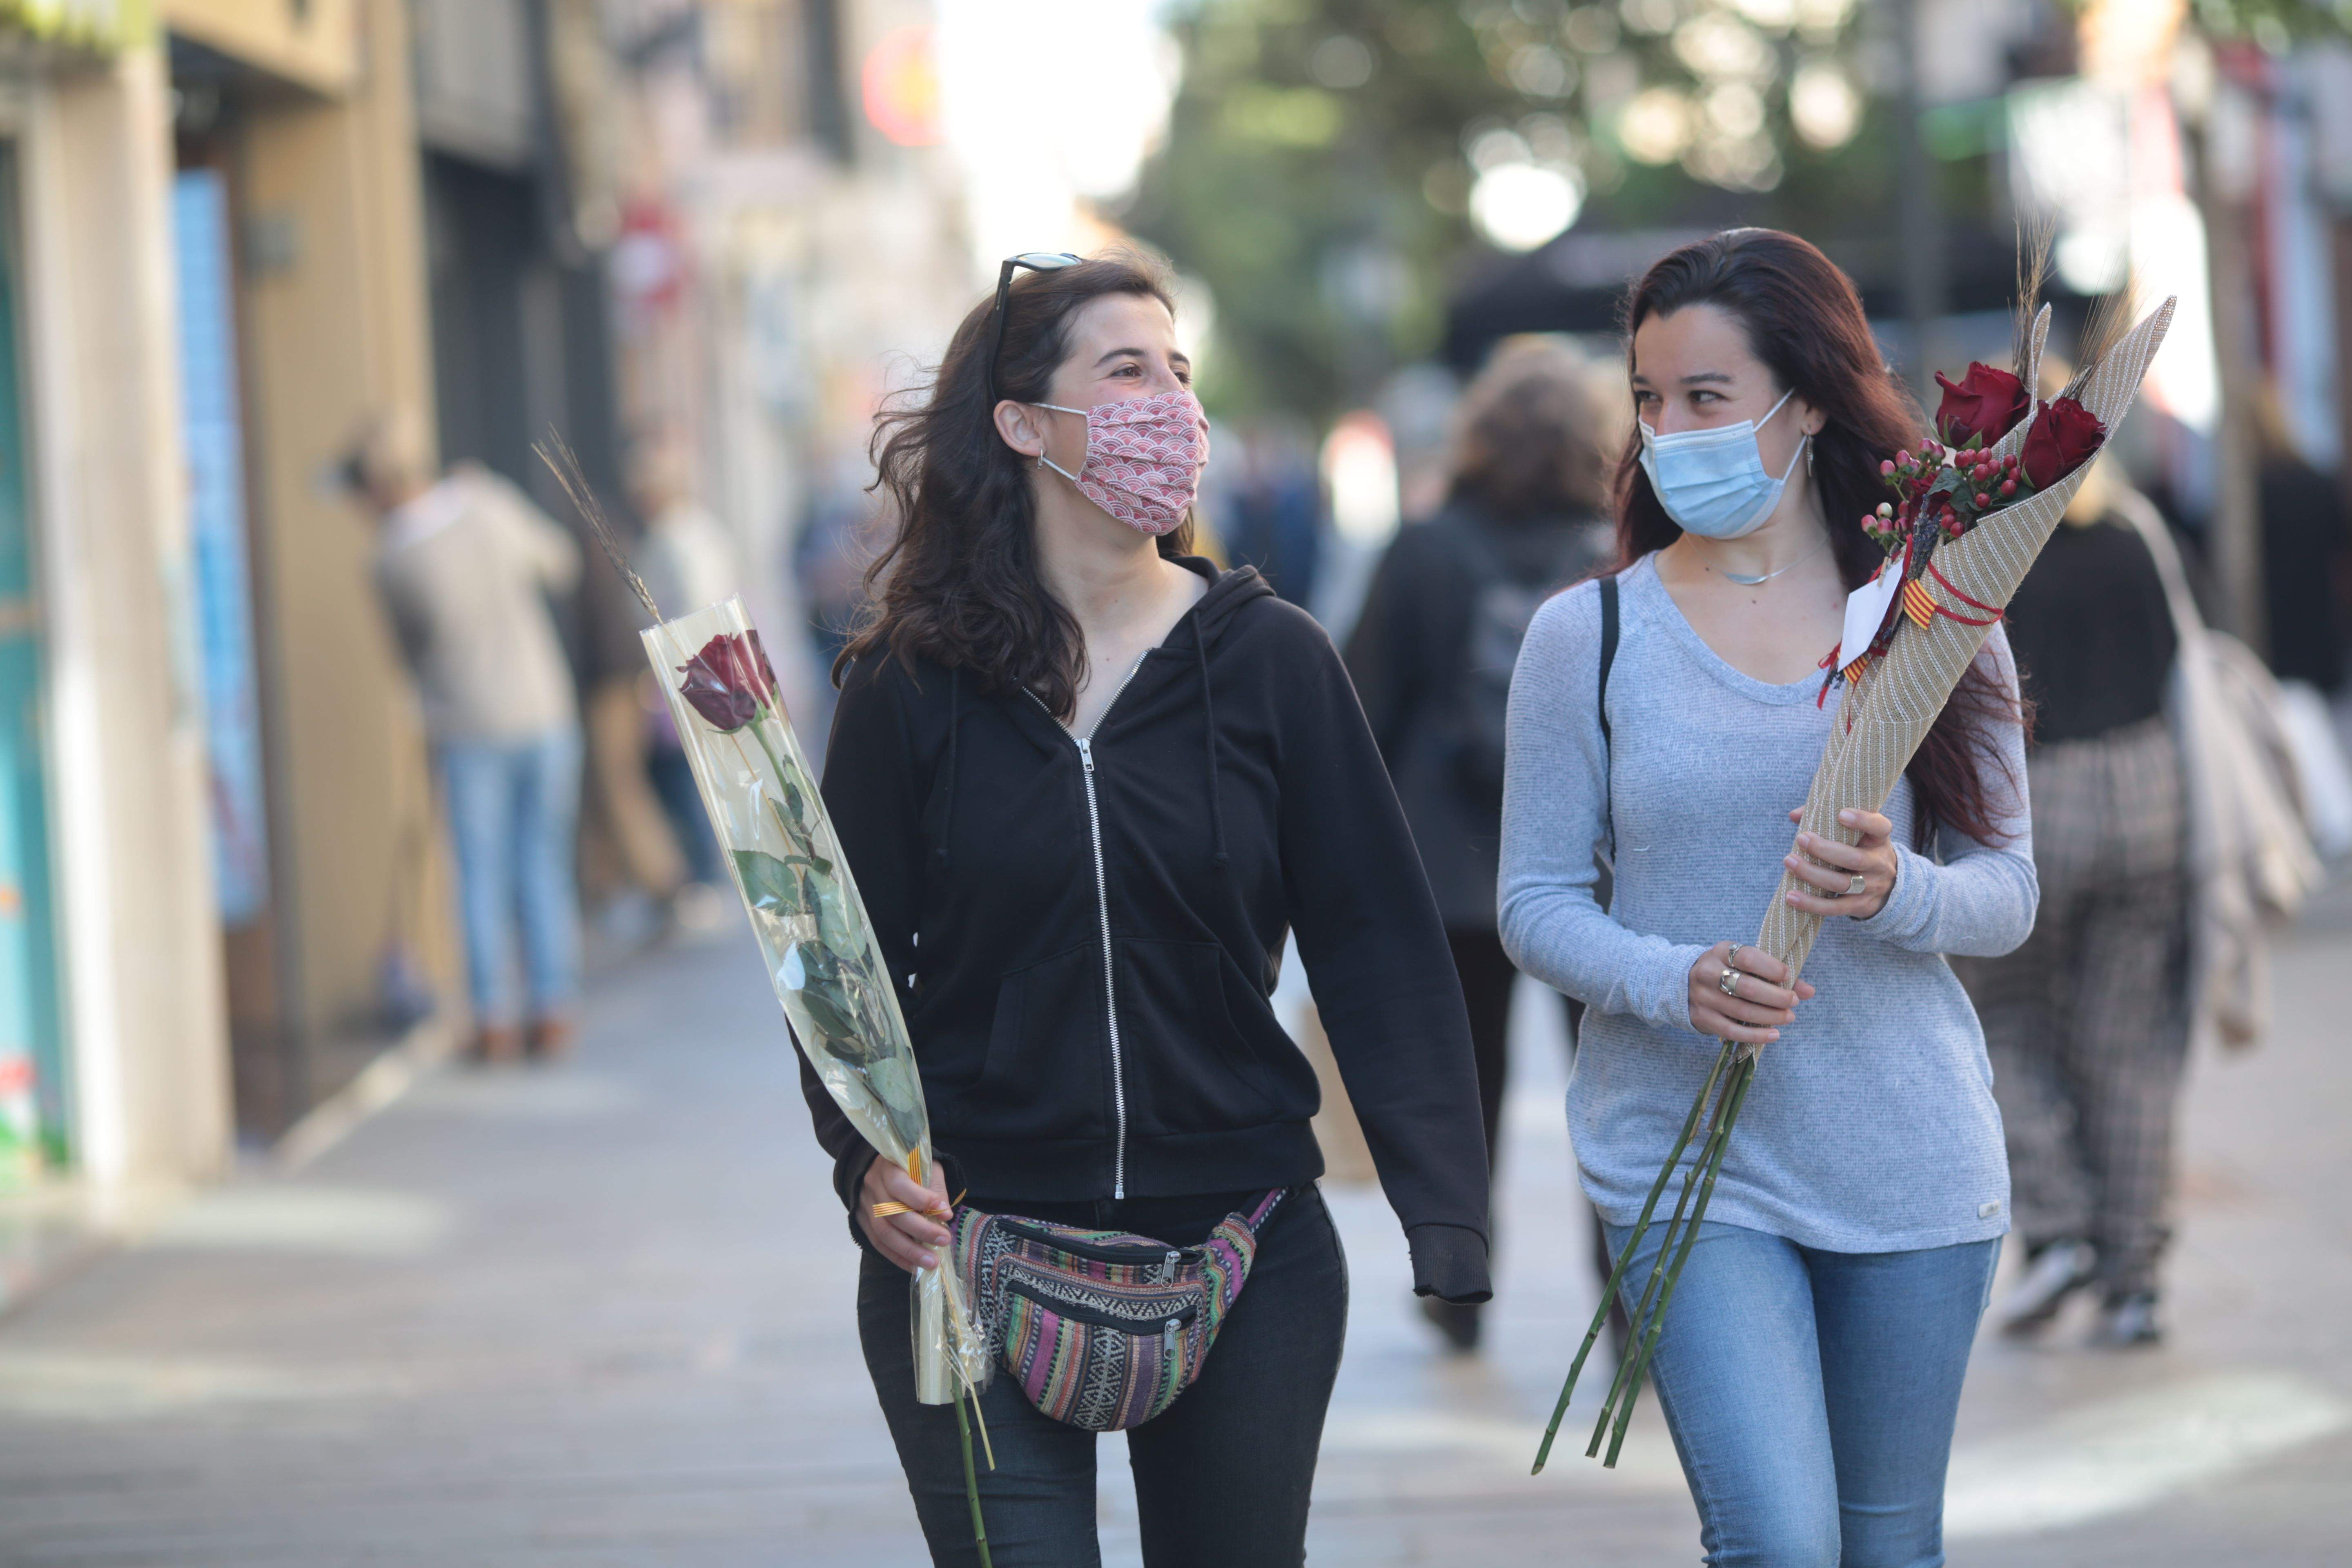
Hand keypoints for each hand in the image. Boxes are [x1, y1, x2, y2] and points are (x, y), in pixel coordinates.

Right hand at [857, 1155, 951, 1273]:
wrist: (877, 1168)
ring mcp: (865, 1206)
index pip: (899, 1185)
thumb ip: (935, 1188)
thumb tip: (945, 1214)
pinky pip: (878, 1244)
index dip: (921, 1199)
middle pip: (892, 1214)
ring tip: (931, 1262)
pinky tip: (914, 1266)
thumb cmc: (909, 1167)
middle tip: (944, 1240)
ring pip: (884, 1233)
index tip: (945, 1212)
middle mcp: (872, 1187)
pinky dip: (897, 1257)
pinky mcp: (862, 1222)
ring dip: (909, 1251)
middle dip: (921, 1230)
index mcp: (888, 1167)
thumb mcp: (925, 1167)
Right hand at [1688, 941, 1813, 1046]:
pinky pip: (1732, 1030)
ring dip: (1770, 1016)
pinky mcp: (1702, 1018)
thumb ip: (1776, 974)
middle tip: (1793, 1002)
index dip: (1771, 968)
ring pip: (1741, 1010)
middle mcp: (1707, 973)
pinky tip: (1774, 1034)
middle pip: (1746, 987)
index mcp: (1721, 952)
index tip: (1788, 975)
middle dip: (1776, 996)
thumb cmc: (1726, 971)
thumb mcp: (1745, 964)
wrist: (1683, 983)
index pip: (1747, 957)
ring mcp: (1703, 997)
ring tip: (1789, 1017)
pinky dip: (1756, 1035)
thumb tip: (1809, 991)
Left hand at [1783, 807, 1897, 920]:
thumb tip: (1794, 815)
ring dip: (1812, 873)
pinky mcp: (1859, 906)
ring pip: (1842, 884)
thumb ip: (1827, 819)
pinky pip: (1834, 908)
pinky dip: (1811, 903)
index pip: (1880, 827)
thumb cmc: (1860, 848)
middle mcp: (1879, 863)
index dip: (1863, 820)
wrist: (1886, 885)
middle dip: (1824, 850)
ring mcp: (1871, 887)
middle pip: (1855, 859)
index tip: (1841, 814)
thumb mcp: (1856, 832)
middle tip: (1801, 839)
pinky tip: (1790, 896)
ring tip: (1789, 862)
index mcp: (1879, 840)